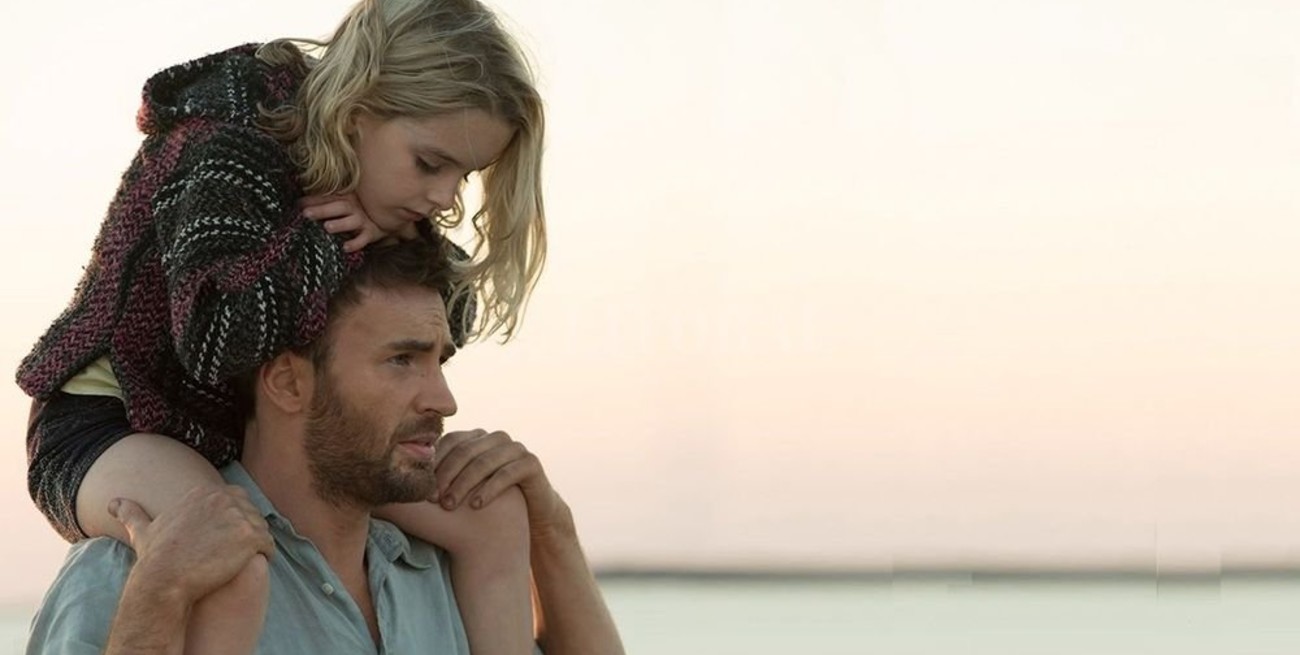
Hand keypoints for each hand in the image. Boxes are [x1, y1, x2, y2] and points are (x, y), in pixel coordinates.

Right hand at [110, 485, 273, 603]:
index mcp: (205, 492)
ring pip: (261, 528)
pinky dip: (264, 556)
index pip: (234, 499)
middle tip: (233, 552)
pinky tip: (251, 565)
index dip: (230, 521)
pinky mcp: (251, 536)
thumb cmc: (155, 558)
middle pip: (250, 512)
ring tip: (240, 560)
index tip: (221, 539)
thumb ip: (132, 513)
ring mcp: (239, 515)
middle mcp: (223, 498)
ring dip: (256, 544)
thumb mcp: (143, 530)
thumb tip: (113, 503)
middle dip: (246, 530)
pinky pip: (269, 545)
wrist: (164, 579)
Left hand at [301, 193, 387, 252]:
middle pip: (338, 206)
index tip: (298, 204)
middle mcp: (354, 207)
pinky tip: (345, 247)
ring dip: (339, 224)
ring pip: (352, 221)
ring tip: (327, 227)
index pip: (328, 197)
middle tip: (307, 214)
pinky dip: (355, 243)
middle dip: (323, 210)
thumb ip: (324, 201)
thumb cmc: (359, 209)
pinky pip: (363, 239)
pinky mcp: (371, 233)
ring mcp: (363, 220)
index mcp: (346, 197)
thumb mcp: (344, 201)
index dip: (313, 200)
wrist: (385, 216)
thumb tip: (299, 202)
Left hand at [432, 429, 571, 538]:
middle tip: (432, 499)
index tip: (422, 489)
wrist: (526, 518)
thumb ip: (440, 477)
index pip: (450, 441)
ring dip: (464, 484)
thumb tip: (403, 474)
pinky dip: (489, 489)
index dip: (434, 464)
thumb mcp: (462, 487)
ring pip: (484, 461)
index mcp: (477, 438)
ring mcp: (515, 449)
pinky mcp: (531, 463)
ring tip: (450, 506)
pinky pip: (508, 473)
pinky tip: (476, 506)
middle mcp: (496, 439)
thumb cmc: (485, 503)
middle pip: (465, 450)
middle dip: (446, 476)